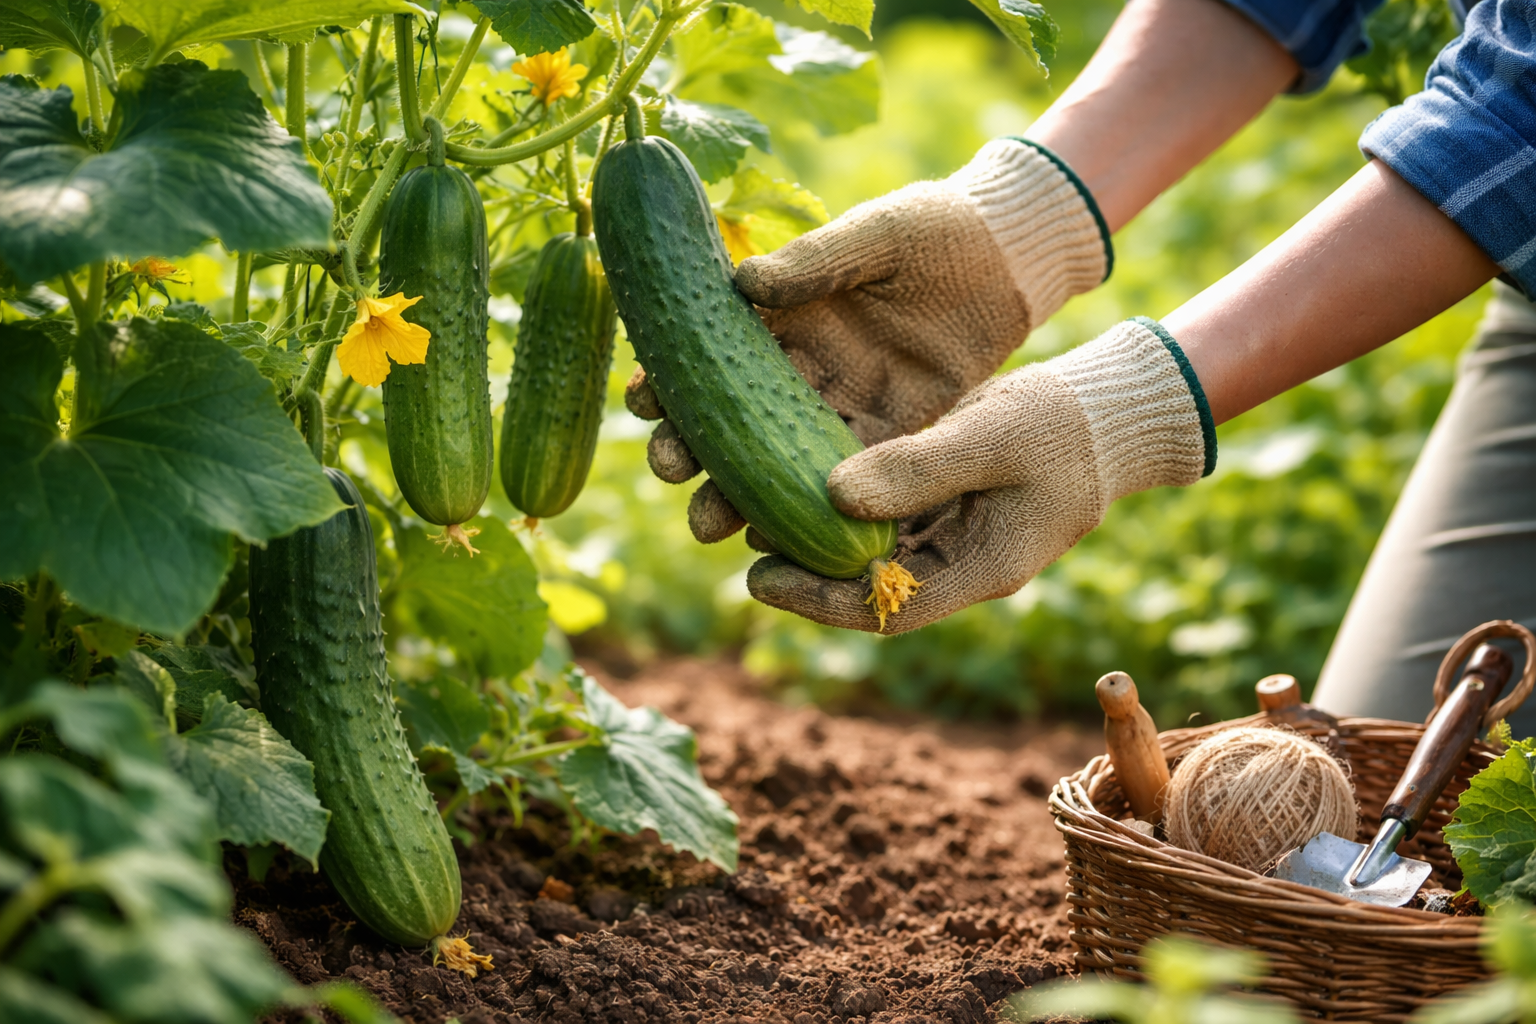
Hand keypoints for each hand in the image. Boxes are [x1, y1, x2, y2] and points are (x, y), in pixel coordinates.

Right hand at [630, 138, 1110, 545]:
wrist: (1008, 253)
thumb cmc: (934, 227)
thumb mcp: (875, 234)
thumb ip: (815, 262)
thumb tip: (743, 283)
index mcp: (787, 314)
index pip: (715, 351)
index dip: (674, 377)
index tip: (641, 402)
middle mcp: (807, 364)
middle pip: (739, 413)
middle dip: (698, 447)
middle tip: (666, 473)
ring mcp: (847, 400)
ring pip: (785, 453)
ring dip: (746, 490)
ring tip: (710, 525)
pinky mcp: (895, 428)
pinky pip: (853, 471)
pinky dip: (819, 501)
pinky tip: (780, 531)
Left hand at [749, 319, 1213, 632]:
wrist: (1106, 410)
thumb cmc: (1062, 427)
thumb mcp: (990, 439)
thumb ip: (917, 469)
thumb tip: (832, 494)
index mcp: (979, 571)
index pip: (887, 610)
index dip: (818, 603)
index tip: (757, 579)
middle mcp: (955, 563)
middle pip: (866, 584)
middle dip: (803, 568)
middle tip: (737, 539)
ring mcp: (947, 533)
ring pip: (866, 548)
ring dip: (813, 532)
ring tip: (748, 505)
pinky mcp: (938, 499)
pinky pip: (879, 509)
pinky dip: (837, 498)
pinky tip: (790, 471)